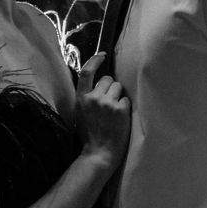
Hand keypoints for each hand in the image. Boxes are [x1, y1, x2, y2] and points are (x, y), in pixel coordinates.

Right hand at [75, 51, 130, 167]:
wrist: (99, 153)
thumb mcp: (80, 113)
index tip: (102, 55)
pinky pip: (126, 100)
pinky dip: (125, 107)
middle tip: (109, 104)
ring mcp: (107, 103)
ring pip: (119, 88)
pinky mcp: (120, 109)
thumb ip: (86, 98)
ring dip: (119, 97)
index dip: (95, 60)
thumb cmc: (89, 135)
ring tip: (114, 113)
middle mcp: (93, 98)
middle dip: (111, 87)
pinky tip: (119, 119)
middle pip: (108, 79)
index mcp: (81, 98)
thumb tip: (97, 84)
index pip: (87, 72)